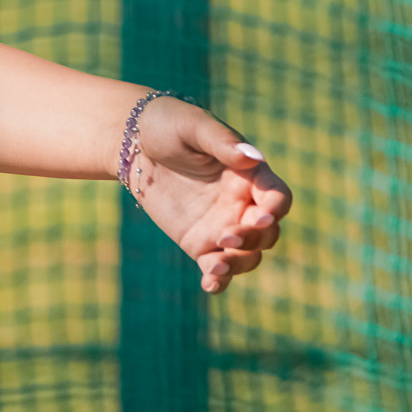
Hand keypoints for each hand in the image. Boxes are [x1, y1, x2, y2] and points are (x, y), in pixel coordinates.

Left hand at [126, 99, 289, 293]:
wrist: (134, 144)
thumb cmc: (169, 126)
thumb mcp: (193, 127)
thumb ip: (222, 143)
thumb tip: (253, 157)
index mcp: (250, 175)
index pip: (277, 198)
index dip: (275, 210)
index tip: (261, 217)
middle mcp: (243, 204)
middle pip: (266, 232)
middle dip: (252, 239)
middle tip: (225, 238)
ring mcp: (224, 226)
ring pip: (247, 255)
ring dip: (237, 264)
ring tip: (214, 268)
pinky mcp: (201, 242)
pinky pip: (216, 267)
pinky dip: (218, 280)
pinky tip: (209, 286)